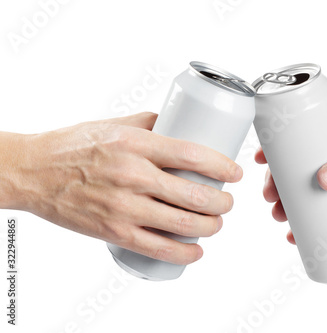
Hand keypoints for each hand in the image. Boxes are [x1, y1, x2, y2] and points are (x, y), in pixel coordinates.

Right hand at [0, 112, 241, 264]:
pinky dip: (184, 253)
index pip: (192, 156)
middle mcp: (133, 176)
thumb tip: (181, 125)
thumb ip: (151, 123)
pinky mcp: (114, 232)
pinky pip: (158, 248)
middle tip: (227, 202)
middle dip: (222, 203)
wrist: (35, 172)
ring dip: (210, 227)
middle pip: (194, 195)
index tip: (235, 173)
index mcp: (136, 145)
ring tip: (215, 224)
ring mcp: (124, 207)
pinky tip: (196, 251)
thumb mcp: (115, 125)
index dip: (222, 166)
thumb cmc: (76, 146)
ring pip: (182, 224)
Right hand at [255, 94, 326, 243]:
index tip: (263, 157)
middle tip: (271, 194)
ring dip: (295, 200)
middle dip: (283, 178)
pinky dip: (317, 218)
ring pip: (314, 184)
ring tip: (281, 215)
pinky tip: (302, 230)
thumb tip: (324, 181)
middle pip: (303, 160)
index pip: (305, 126)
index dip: (281, 142)